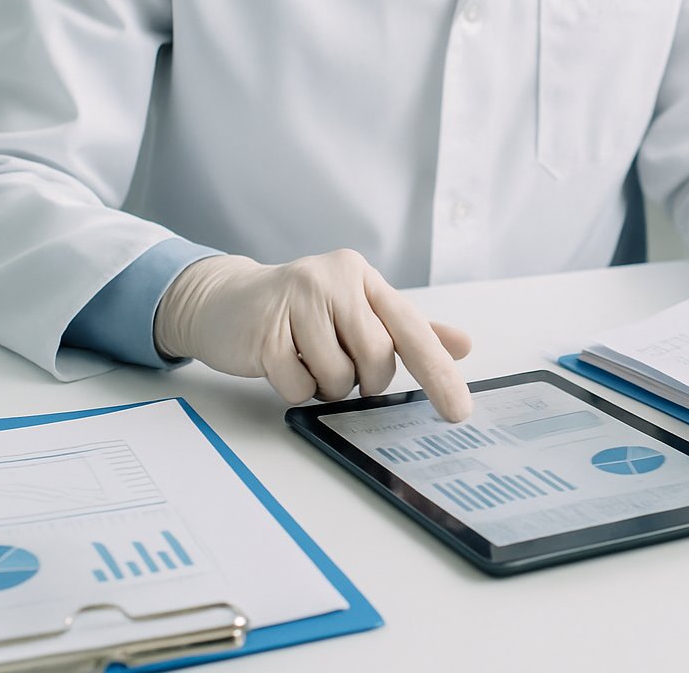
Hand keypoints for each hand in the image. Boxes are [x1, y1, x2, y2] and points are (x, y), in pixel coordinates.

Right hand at [154, 250, 472, 419]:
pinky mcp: (265, 331)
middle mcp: (334, 279)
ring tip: (305, 357)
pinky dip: (294, 388)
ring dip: (326, 385)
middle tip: (338, 364)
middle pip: (377, 358)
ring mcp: (297, 301)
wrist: (225, 302)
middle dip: (363, 379)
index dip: (438, 372)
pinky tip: (280, 361)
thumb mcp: (357, 311)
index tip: (458, 410)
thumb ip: (408, 328)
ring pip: (340, 377)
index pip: (411, 328)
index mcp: (363, 277)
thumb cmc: (301, 311)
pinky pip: (299, 387)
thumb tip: (464, 345)